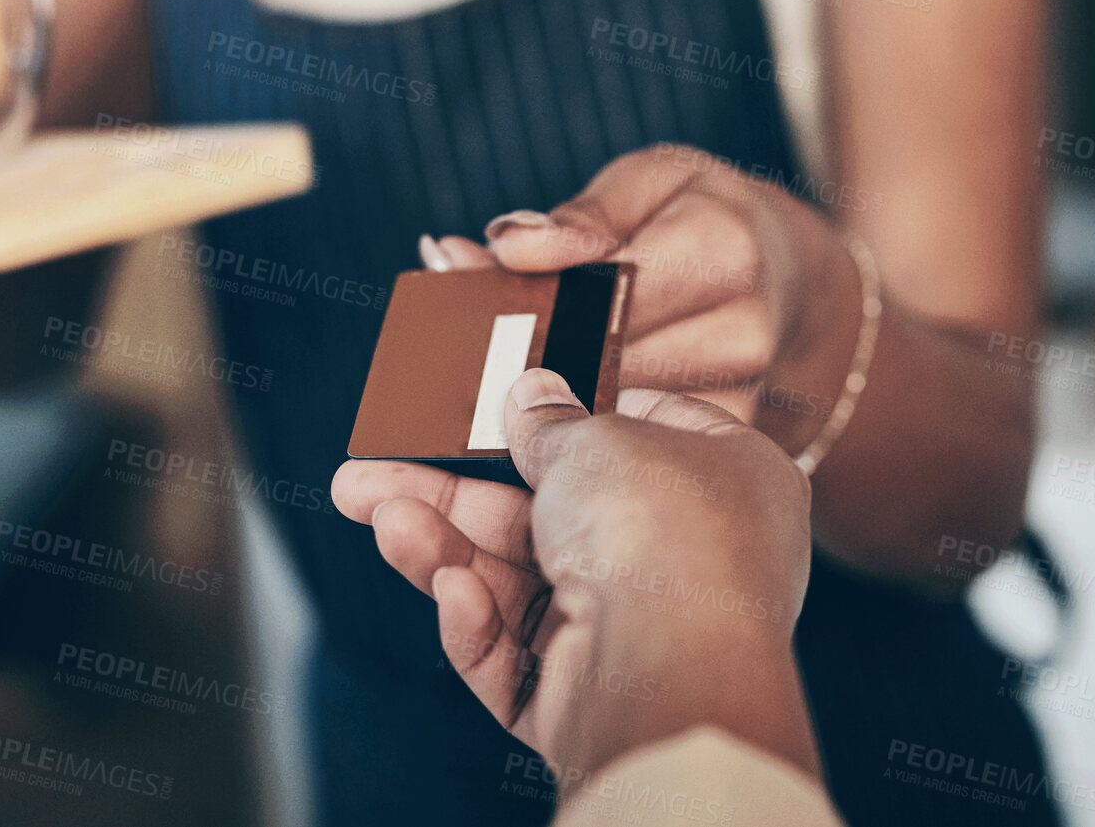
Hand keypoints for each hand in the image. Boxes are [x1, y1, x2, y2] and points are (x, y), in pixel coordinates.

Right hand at [333, 369, 817, 791]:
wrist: (672, 674)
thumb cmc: (664, 536)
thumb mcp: (596, 441)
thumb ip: (552, 421)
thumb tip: (531, 394)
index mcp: (723, 483)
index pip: (641, 438)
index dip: (568, 419)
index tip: (500, 406)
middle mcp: (684, 561)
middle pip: (546, 519)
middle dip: (452, 497)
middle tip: (371, 479)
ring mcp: (636, 635)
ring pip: (517, 589)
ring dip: (447, 552)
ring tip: (383, 519)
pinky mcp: (589, 699)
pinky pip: (518, 660)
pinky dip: (480, 627)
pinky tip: (454, 594)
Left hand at [423, 145, 863, 452]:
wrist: (784, 278)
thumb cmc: (696, 217)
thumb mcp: (646, 184)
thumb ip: (576, 217)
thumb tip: (506, 247)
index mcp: (721, 247)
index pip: (601, 291)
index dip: (524, 309)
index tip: (457, 319)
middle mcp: (742, 331)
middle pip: (599, 362)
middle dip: (515, 366)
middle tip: (433, 377)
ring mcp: (741, 398)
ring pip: (609, 419)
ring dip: (534, 416)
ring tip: (466, 406)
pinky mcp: (724, 449)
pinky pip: (633, 457)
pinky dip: (575, 449)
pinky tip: (530, 438)